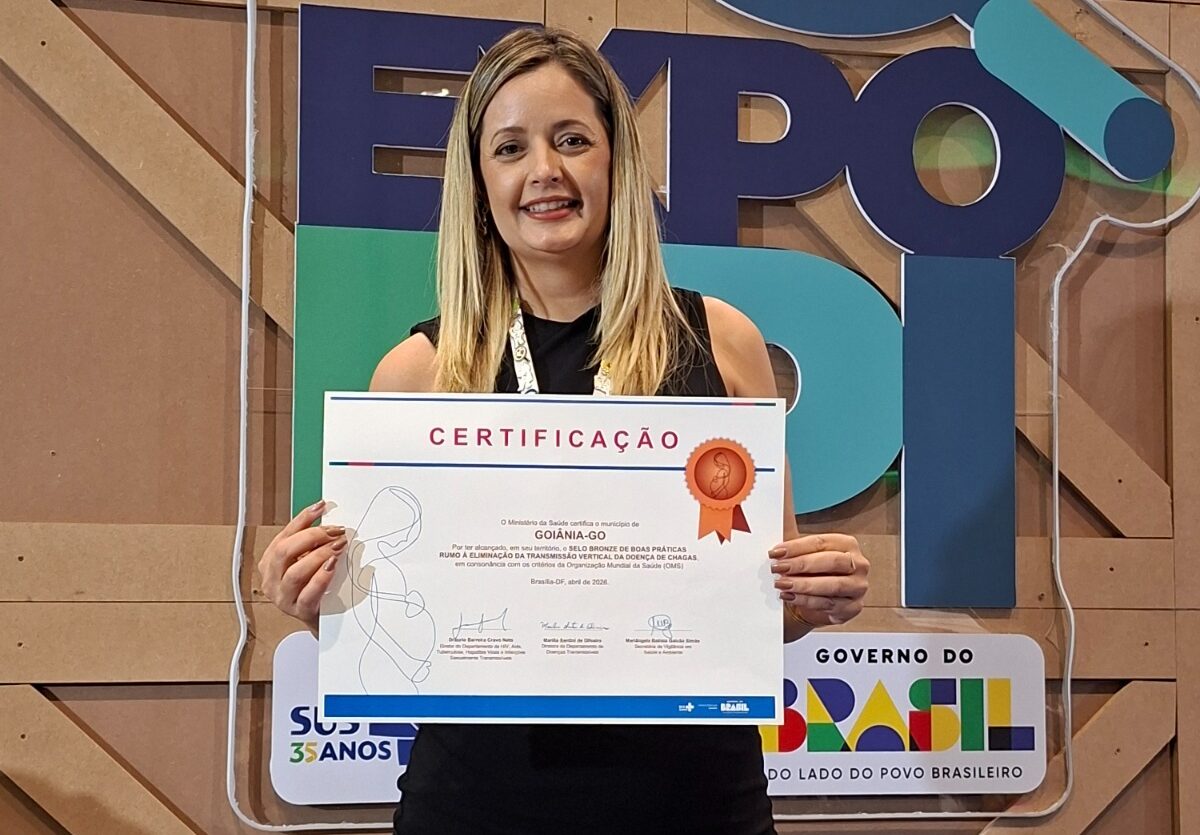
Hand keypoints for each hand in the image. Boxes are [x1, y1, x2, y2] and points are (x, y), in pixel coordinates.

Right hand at [257, 500, 347, 629]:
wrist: (322, 619)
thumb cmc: (313, 586)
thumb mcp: (307, 560)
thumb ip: (311, 543)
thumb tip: (326, 516)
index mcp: (270, 563)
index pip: (284, 535)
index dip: (303, 518)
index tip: (321, 506)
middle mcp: (271, 580)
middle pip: (284, 551)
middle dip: (312, 536)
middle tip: (335, 531)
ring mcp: (283, 597)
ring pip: (294, 572)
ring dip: (318, 555)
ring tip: (337, 546)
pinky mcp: (299, 611)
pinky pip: (308, 593)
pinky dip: (321, 577)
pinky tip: (333, 566)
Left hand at [770, 533, 868, 626]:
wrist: (820, 601)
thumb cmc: (812, 572)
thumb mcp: (802, 551)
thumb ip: (792, 527)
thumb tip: (781, 494)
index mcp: (847, 544)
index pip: (821, 542)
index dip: (796, 547)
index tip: (775, 552)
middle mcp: (858, 564)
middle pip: (830, 562)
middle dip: (801, 565)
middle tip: (778, 569)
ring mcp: (858, 586)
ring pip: (832, 585)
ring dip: (803, 585)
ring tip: (781, 584)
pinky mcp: (853, 607)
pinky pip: (829, 604)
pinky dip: (807, 601)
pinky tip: (790, 596)